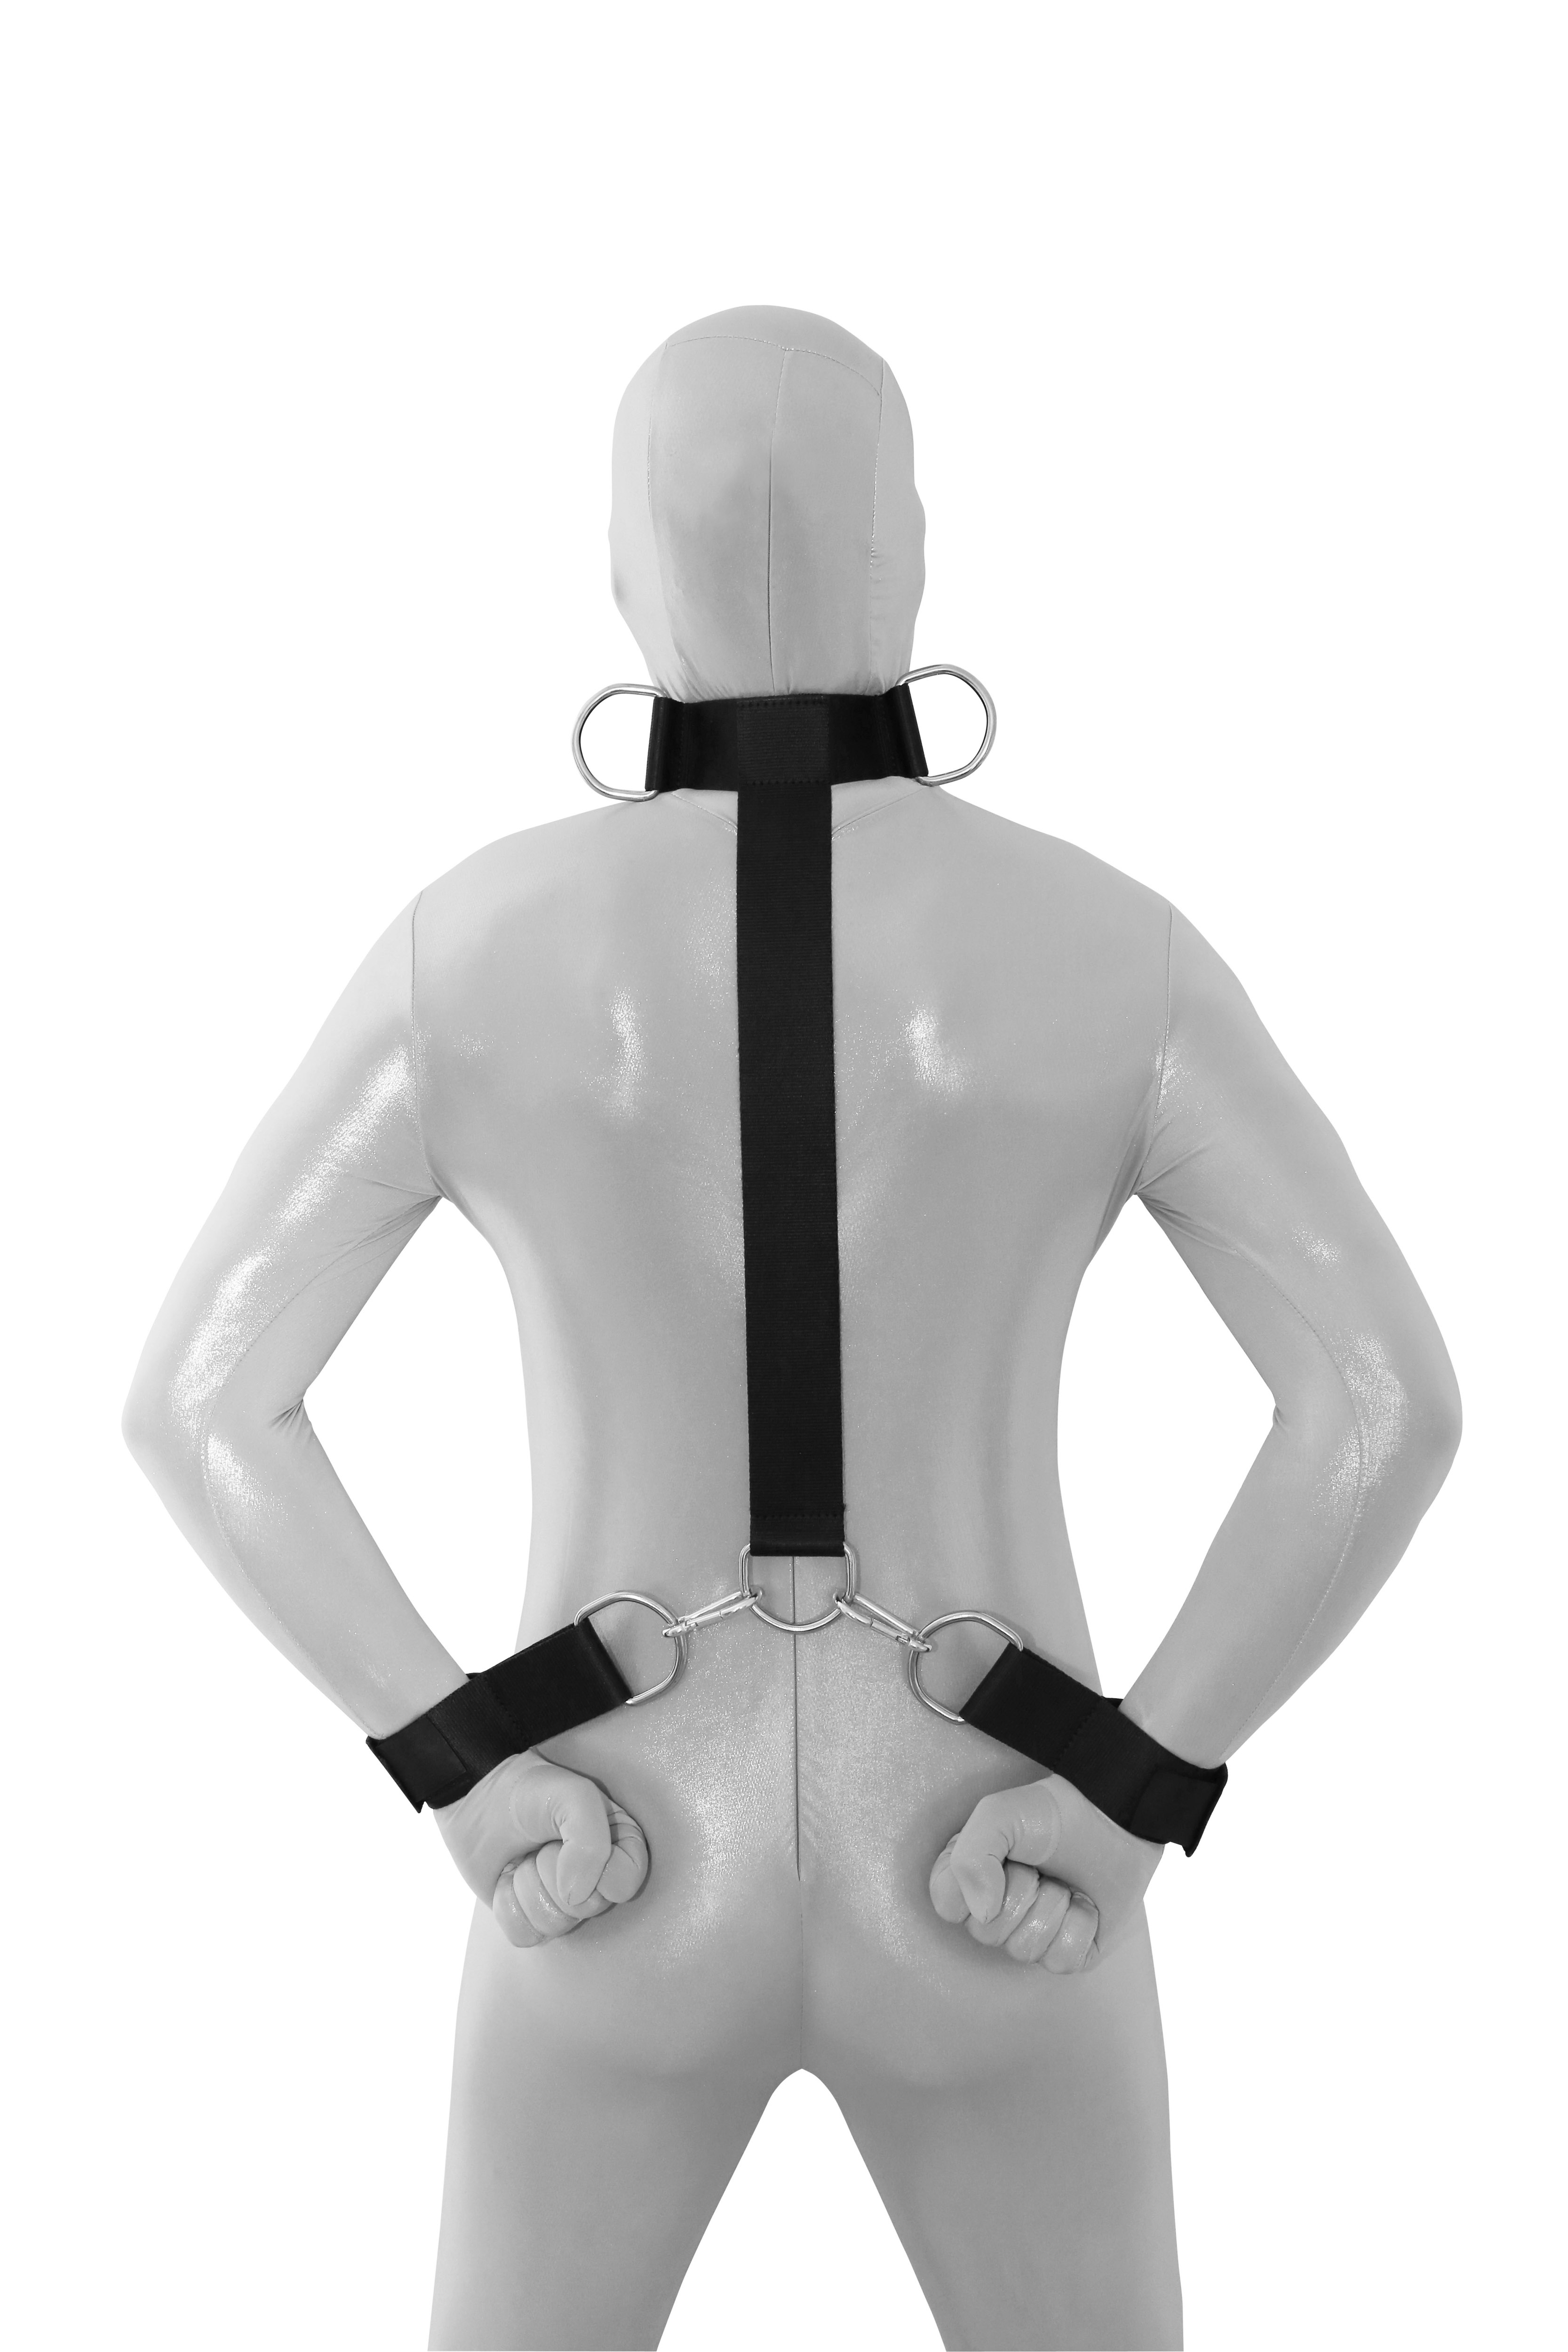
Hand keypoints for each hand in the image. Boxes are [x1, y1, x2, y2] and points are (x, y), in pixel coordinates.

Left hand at [433, 1752, 649, 1948]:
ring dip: (527, 1885)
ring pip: (555, 1923)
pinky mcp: (531, 1919)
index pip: (626, 1883)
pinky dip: (508, 1905)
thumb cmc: (530, 1792)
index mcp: (619, 1846)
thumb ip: (591, 1842)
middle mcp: (597, 1878)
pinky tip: (507, 1880)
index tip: (570, 1841)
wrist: (478, 1801)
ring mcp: (563, 1903)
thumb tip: (576, 1897)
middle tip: (541, 1844)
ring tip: (524, 1857)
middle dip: (552, 1871)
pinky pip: (525, 1936)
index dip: (599, 1869)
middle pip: (588, 1907)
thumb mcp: (572, 1796)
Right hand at [929, 1772, 1162, 1972]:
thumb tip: (982, 1914)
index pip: (948, 1906)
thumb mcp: (1000, 1814)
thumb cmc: (1054, 1814)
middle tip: (1038, 1867)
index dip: (972, 1885)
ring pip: (1024, 1949)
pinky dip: (1079, 1928)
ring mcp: (1032, 1934)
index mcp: (971, 1876)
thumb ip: (971, 1858)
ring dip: (1052, 1908)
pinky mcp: (1068, 1952)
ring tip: (1063, 1882)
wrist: (1115, 1820)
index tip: (1000, 1858)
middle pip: (987, 1933)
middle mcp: (995, 1910)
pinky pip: (1062, 1961)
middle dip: (1021, 1893)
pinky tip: (1085, 1904)